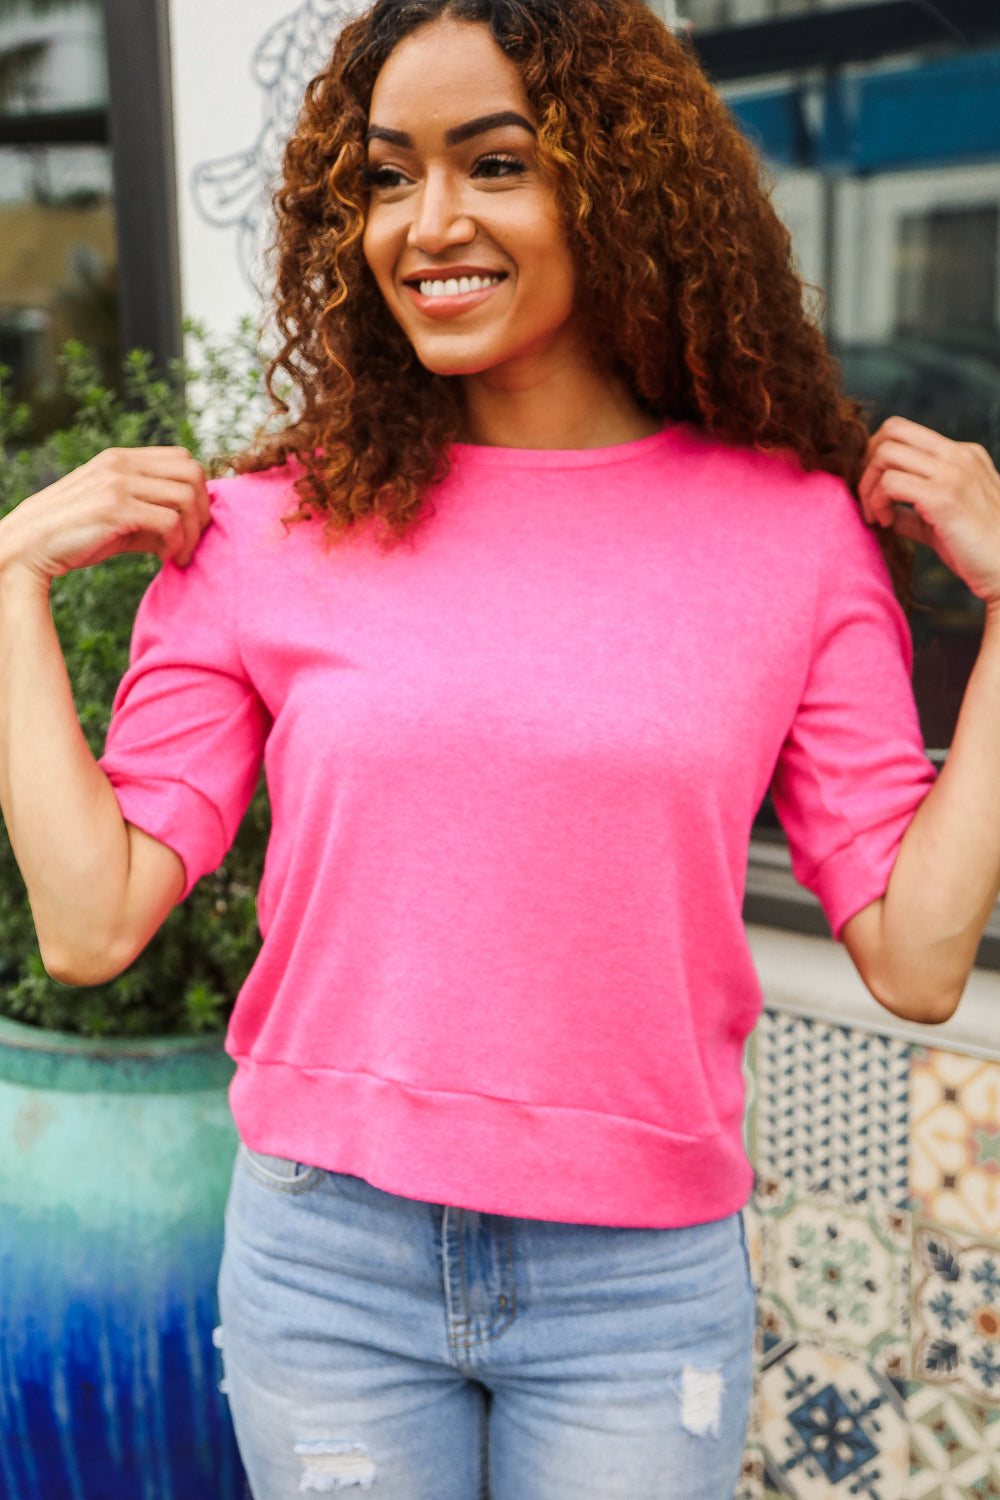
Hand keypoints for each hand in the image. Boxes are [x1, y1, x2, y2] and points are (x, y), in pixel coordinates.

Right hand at [0, 447, 210, 587]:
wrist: (29, 547)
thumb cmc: (75, 536)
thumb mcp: (118, 517)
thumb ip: (150, 513)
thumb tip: (190, 527)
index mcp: (121, 459)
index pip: (183, 459)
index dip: (199, 490)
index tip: (193, 522)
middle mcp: (121, 463)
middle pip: (192, 473)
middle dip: (203, 509)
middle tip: (196, 538)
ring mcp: (117, 483)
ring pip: (186, 497)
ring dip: (193, 531)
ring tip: (182, 554)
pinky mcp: (115, 508)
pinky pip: (169, 521)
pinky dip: (177, 544)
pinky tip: (167, 559)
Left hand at [858, 416, 999, 606]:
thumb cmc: (977, 552)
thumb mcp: (942, 520)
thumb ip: (914, 511)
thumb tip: (885, 513)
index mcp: (963, 455)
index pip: (905, 432)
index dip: (876, 456)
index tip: (872, 490)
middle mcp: (959, 455)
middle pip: (892, 430)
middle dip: (866, 463)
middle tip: (866, 498)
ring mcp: (953, 472)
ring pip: (885, 453)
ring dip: (868, 486)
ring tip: (875, 516)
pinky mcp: (943, 496)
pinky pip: (890, 482)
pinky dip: (876, 502)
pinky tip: (885, 524)